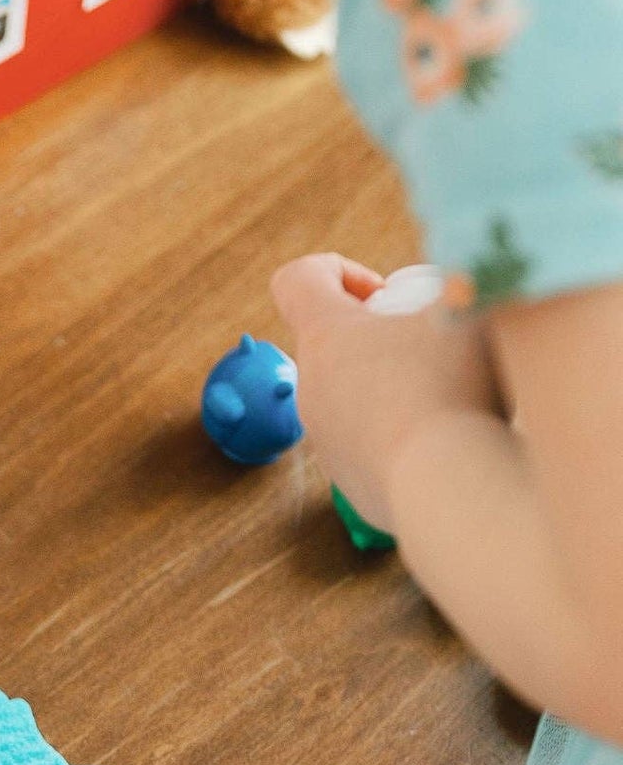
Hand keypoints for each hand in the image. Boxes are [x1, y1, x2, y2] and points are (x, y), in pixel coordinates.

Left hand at [271, 253, 498, 533]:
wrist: (449, 492)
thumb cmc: (455, 386)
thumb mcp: (467, 304)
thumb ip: (456, 282)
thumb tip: (459, 286)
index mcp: (325, 335)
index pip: (296, 282)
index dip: (337, 273)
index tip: (384, 293)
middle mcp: (313, 388)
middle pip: (335, 344)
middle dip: (384, 337)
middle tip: (438, 345)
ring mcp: (328, 441)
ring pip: (357, 398)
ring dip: (399, 388)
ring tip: (457, 395)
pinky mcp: (351, 484)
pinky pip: (377, 446)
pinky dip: (409, 438)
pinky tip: (452, 441)